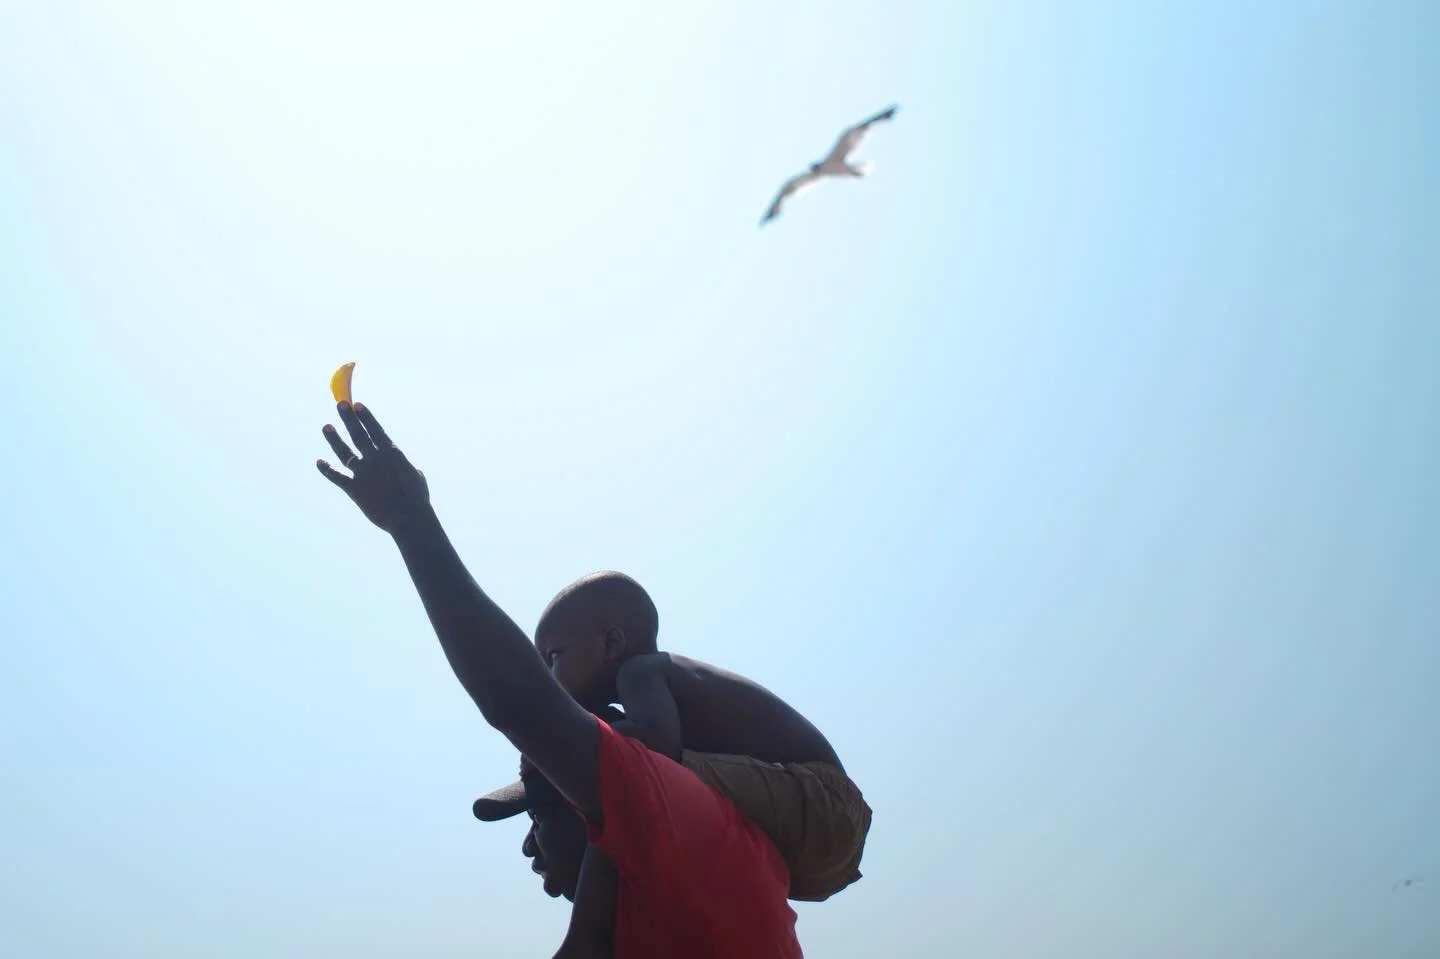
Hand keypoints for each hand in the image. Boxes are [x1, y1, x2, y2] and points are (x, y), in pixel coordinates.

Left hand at [316, 402, 430, 533]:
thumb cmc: (417, 499)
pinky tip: (319, 462)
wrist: (409, 519)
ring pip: (344, 452)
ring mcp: (363, 474)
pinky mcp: (355, 490)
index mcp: (392, 454)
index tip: (357, 405)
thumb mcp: (416, 477)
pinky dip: (327, 470)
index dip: (366, 417)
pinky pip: (337, 477)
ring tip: (326, 427)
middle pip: (358, 435)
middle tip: (340, 405)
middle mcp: (375, 460)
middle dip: (348, 419)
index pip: (376, 430)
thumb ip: (407, 468)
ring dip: (334, 439)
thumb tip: (408, 468)